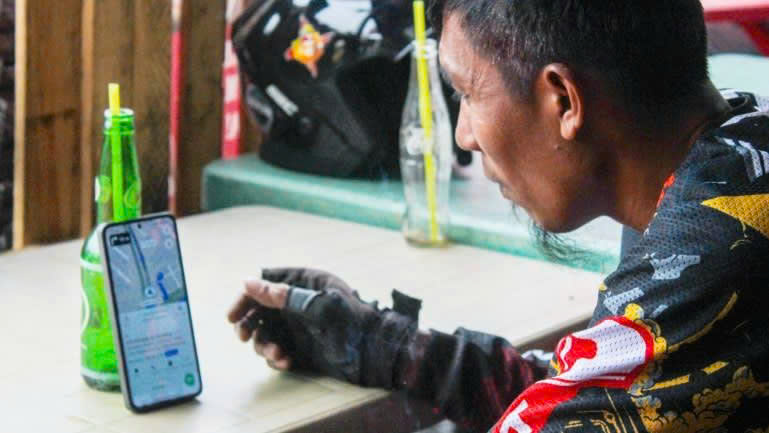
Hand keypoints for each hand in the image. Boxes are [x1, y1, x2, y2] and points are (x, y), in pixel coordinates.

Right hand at [227, 268, 420, 387]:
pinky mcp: (301, 346)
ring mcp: (299, 325)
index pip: (266, 283)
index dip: (247, 298)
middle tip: (244, 338)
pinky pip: (277, 350)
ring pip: (266, 333)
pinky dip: (276, 357)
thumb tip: (248, 282)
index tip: (233, 316)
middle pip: (260, 310)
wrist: (374, 353)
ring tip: (277, 354)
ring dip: (265, 344)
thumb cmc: (350, 322)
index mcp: (304, 283)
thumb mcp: (316, 306)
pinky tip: (286, 362)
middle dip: (250, 325)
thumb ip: (282, 295)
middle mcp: (298, 303)